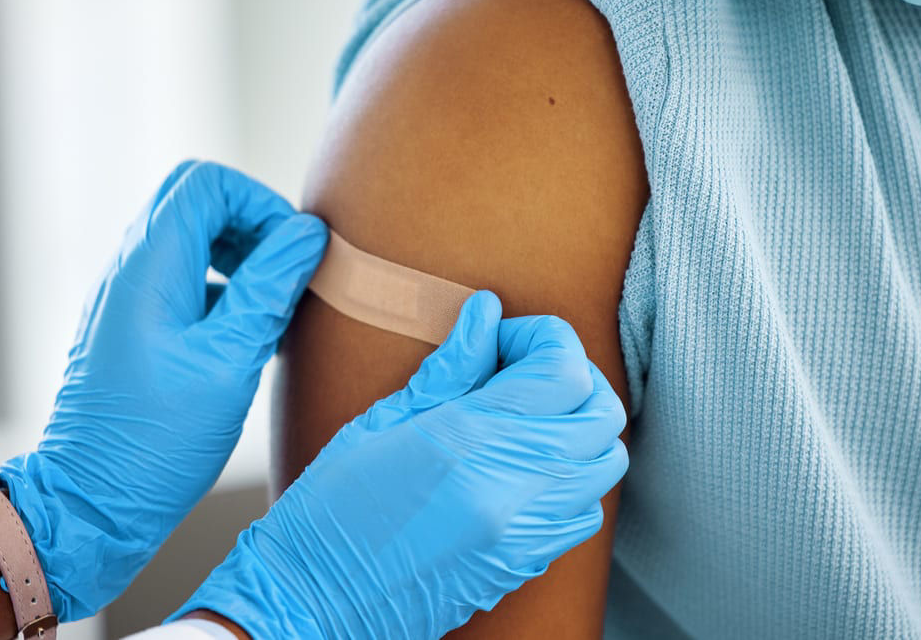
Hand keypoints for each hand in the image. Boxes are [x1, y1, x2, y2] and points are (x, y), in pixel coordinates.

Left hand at [0, 160, 328, 619]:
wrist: (92, 502)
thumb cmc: (159, 440)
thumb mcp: (231, 360)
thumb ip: (270, 288)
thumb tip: (307, 234)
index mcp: (149, 266)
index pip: (207, 184)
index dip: (259, 204)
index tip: (292, 252)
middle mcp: (129, 270)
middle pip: (195, 201)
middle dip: (250, 223)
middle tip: (284, 271)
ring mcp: (125, 298)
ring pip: (187, 238)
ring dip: (236, 256)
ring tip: (271, 305)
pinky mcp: (130, 328)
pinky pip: (178, 278)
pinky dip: (217, 287)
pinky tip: (246, 337)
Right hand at [171, 291, 628, 638]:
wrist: (314, 605)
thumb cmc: (330, 510)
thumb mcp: (379, 422)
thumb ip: (448, 368)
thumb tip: (487, 314)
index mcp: (468, 443)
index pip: (563, 370)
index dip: (543, 337)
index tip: (502, 338)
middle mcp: (512, 490)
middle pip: (601, 411)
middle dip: (571, 373)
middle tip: (519, 368)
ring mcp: (526, 533)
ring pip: (606, 460)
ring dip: (579, 424)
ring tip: (525, 415)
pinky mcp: (526, 564)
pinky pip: (587, 509)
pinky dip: (573, 476)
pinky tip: (524, 465)